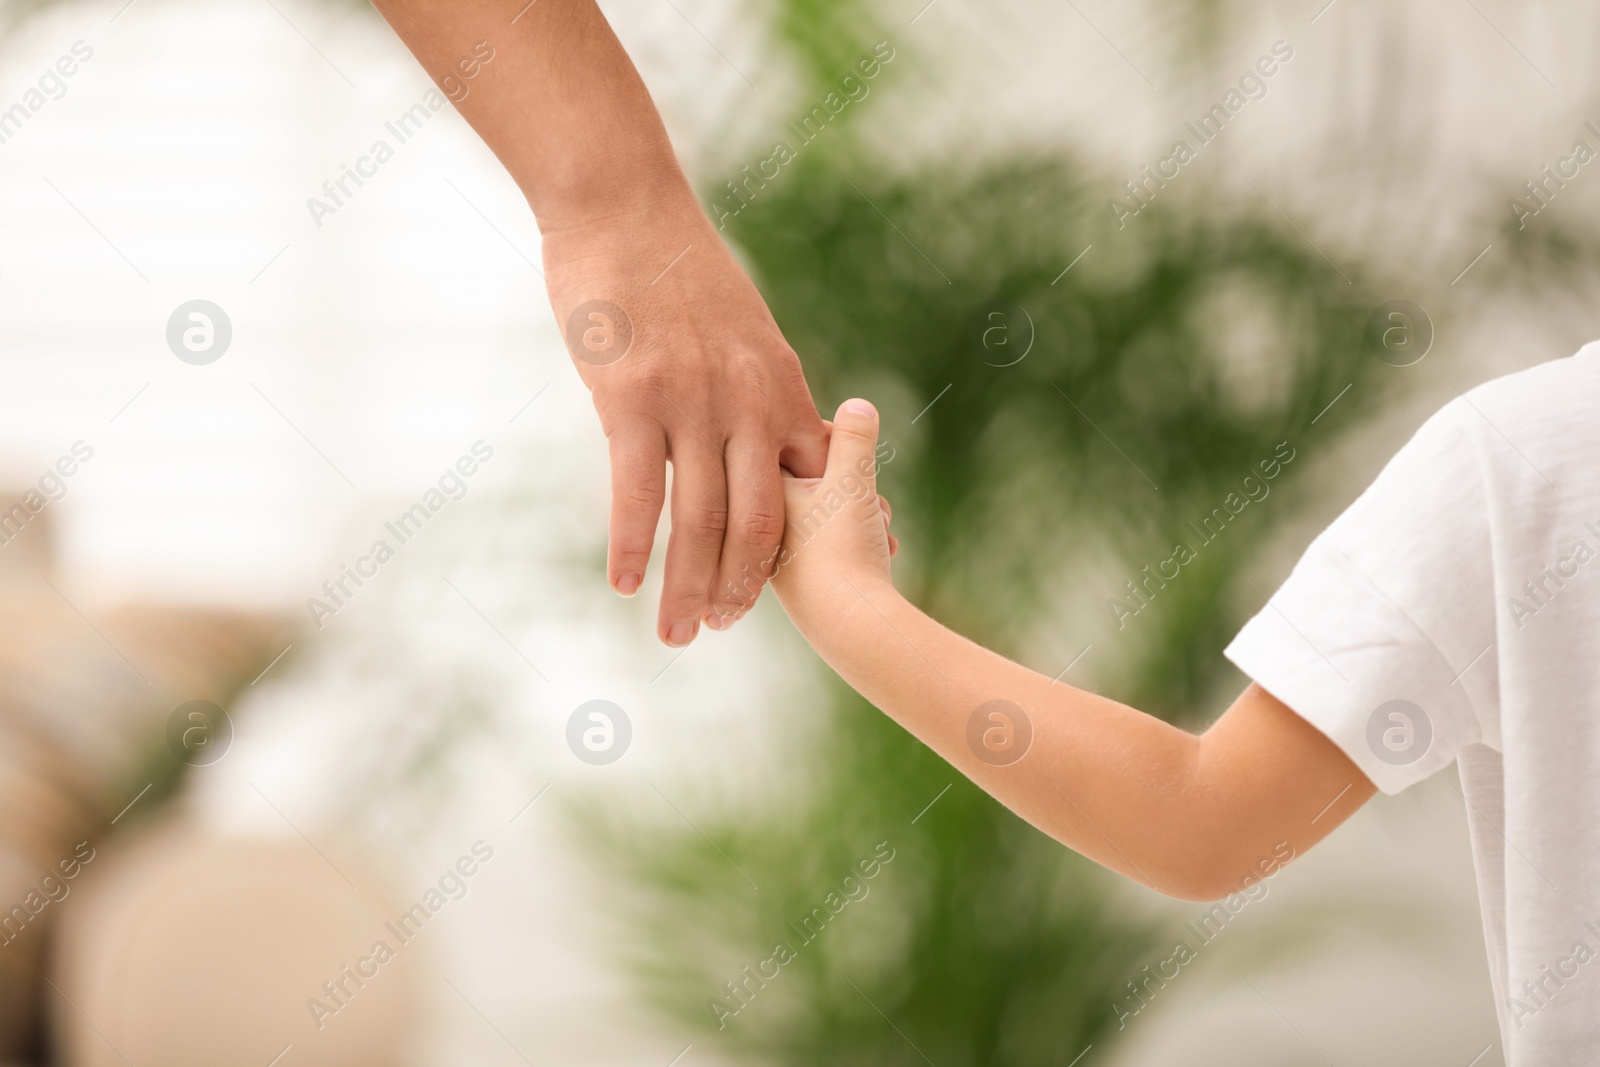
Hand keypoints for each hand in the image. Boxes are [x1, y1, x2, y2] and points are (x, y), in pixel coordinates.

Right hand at [543, 194, 828, 646]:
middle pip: (756, 522)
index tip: (796, 595)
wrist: (625, 204)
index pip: (806, 488)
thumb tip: (769, 435)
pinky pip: (635, 490)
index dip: (801, 549)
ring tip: (676, 633)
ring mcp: (690, 400)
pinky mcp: (631, 397)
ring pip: (697, 519)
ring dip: (686, 587)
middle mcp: (746, 401)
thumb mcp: (746, 328)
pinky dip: (632, 546)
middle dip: (741, 588)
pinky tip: (625, 586)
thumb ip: (760, 389)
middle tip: (720, 631)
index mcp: (779, 385)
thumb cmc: (677, 268)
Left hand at [771, 399, 897, 629]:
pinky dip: (858, 540)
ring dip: (861, 513)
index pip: (786, 441)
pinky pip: (829, 544)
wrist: (849, 628)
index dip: (830, 440)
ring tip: (881, 525)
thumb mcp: (853, 481)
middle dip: (854, 483)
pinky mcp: (798, 581)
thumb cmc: (844, 551)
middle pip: (810, 479)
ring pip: (824, 513)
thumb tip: (857, 403)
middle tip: (874, 498)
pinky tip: (884, 549)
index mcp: (756, 489)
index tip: (853, 451)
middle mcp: (755, 521)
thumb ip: (854, 439)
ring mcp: (777, 554)